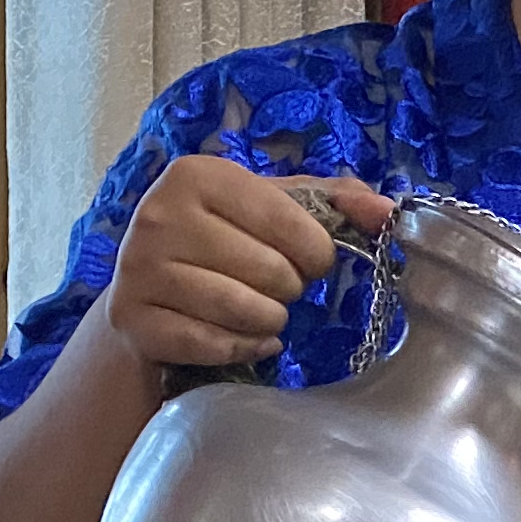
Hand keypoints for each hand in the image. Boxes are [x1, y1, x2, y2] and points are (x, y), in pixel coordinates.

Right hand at [94, 157, 392, 378]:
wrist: (149, 292)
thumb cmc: (224, 242)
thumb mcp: (273, 209)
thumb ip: (335, 202)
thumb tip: (388, 212)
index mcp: (197, 174)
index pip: (291, 222)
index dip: (317, 253)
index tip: (309, 260)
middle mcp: (159, 214)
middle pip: (272, 271)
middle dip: (288, 289)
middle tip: (273, 287)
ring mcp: (139, 268)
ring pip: (245, 310)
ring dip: (270, 320)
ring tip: (260, 310)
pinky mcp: (132, 319)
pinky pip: (214, 344)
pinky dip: (244, 347)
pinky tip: (245, 338)